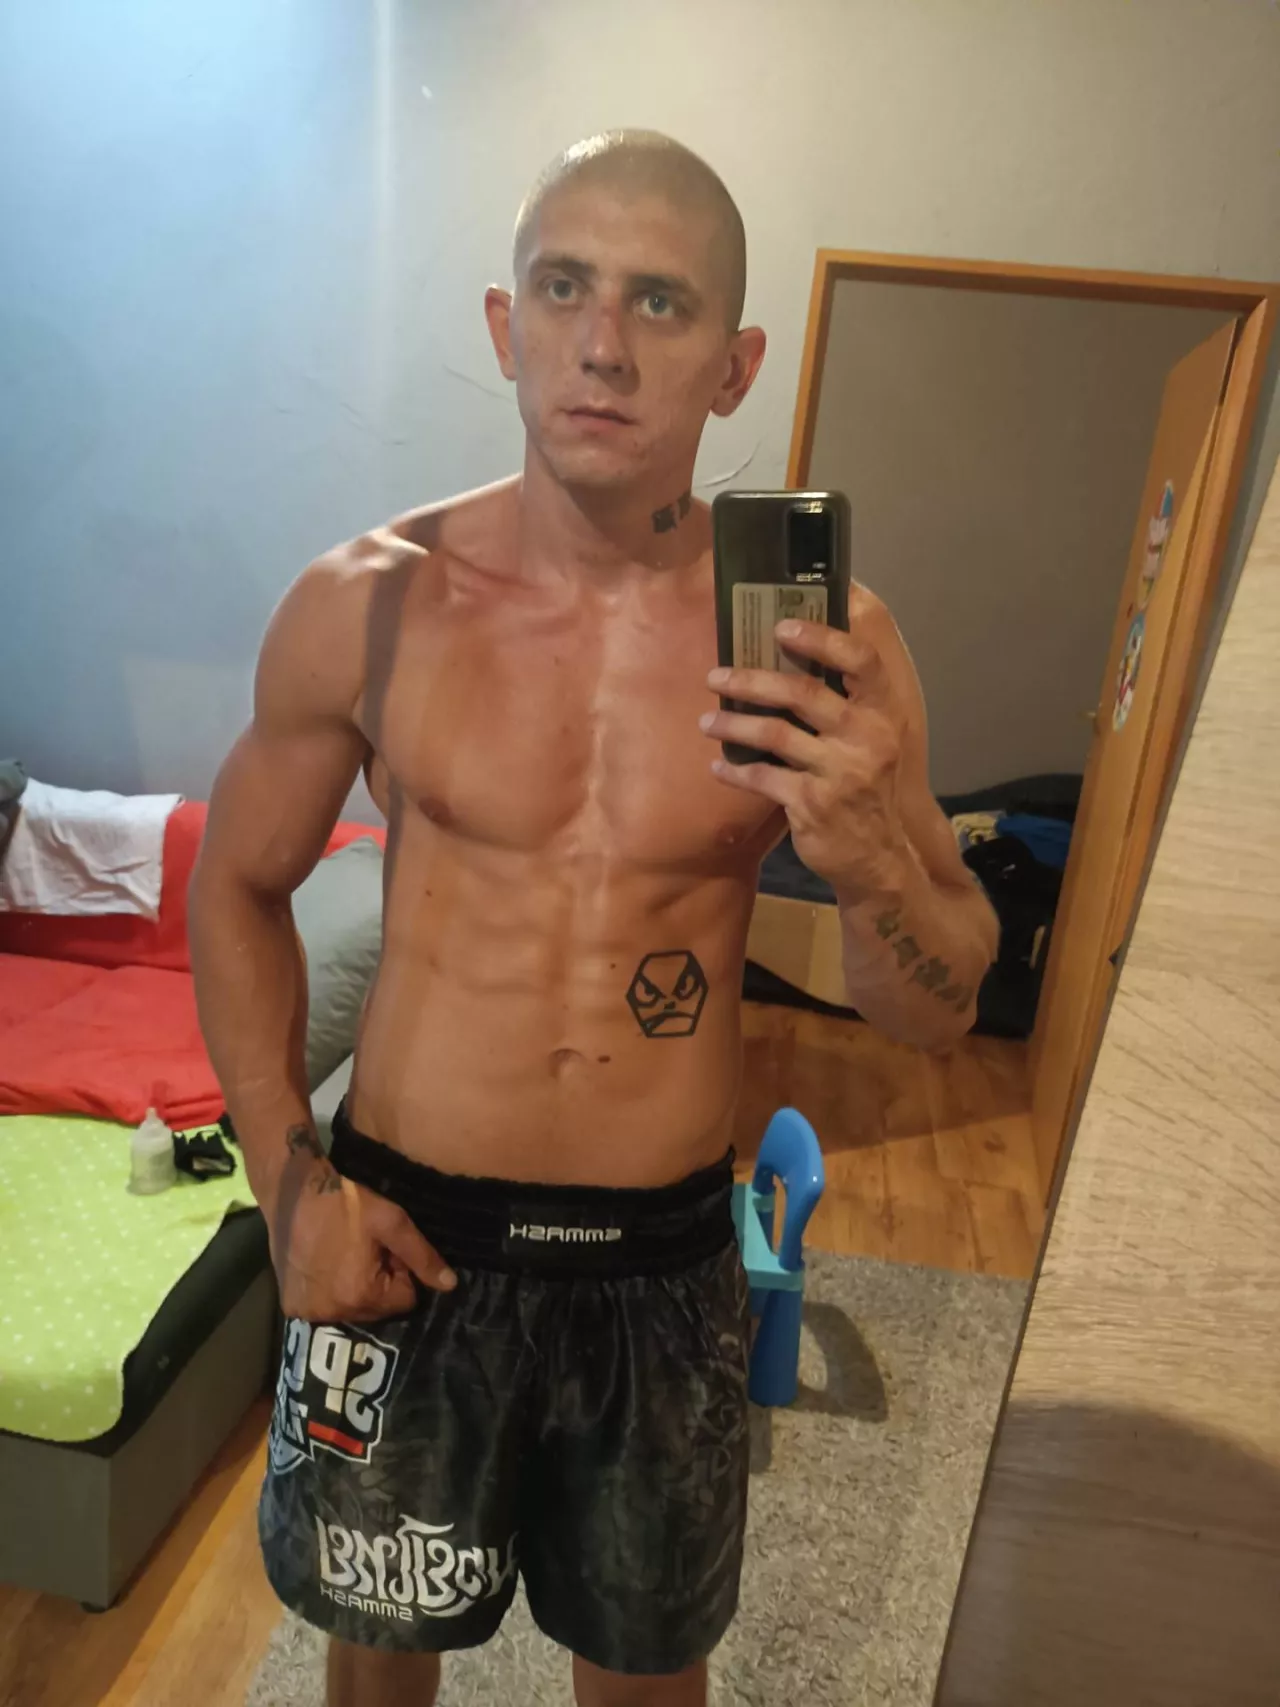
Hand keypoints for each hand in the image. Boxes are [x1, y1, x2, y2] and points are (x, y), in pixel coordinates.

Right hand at [269, 1157, 456, 1322]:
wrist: (292, 1191)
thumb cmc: (346, 1202)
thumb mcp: (391, 1222)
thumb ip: (422, 1256)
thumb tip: (450, 1285)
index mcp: (361, 1296)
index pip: (405, 1300)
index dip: (401, 1272)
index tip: (385, 1249)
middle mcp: (334, 1314)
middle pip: (377, 1309)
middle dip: (378, 1284)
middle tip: (364, 1250)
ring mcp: (309, 1314)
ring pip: (352, 1310)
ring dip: (353, 1290)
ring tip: (342, 1255)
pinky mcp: (291, 1307)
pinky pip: (324, 1308)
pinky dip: (327, 1292)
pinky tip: (322, 1265)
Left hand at [702, 617, 909, 896]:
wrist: (881, 858)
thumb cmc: (871, 790)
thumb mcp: (876, 743)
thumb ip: (849, 706)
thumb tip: (796, 662)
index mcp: (884, 714)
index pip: (861, 661)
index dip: (821, 638)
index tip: (780, 627)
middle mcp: (867, 738)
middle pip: (803, 693)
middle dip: (751, 681)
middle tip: (716, 676)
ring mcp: (840, 772)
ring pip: (775, 733)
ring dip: (733, 724)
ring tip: (707, 722)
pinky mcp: (813, 804)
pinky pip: (763, 777)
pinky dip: (735, 771)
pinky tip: (718, 767)